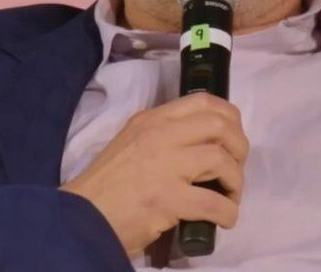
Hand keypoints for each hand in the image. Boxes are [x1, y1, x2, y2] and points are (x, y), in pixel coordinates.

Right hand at [59, 92, 249, 256]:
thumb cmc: (105, 186)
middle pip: (220, 125)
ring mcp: (163, 165)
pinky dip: (227, 212)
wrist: (80, 219)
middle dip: (239, 147)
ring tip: (229, 196)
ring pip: (221, 159)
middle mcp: (159, 135)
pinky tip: (225, 219)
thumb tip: (201, 145)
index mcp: (151, 120)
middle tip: (234, 170)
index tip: (234, 138)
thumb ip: (162, 137)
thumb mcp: (131, 144)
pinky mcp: (166, 198)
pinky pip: (214, 203)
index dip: (230, 118)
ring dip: (235, 181)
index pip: (203, 101)